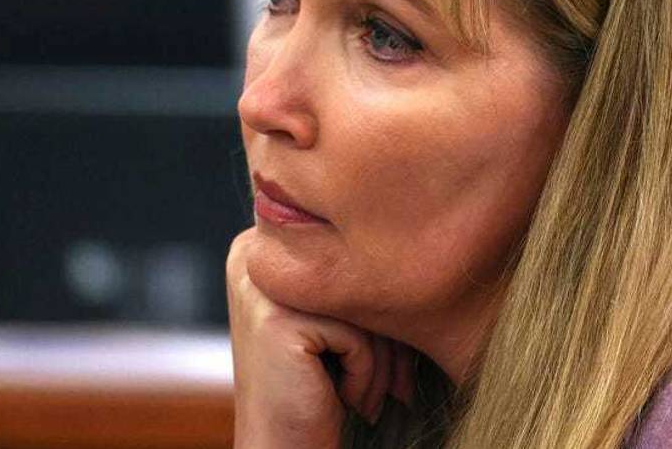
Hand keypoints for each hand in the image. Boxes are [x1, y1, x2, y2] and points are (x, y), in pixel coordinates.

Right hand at [227, 228, 413, 448]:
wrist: (281, 447)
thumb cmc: (317, 387)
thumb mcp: (335, 316)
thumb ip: (355, 275)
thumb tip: (418, 249)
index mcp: (264, 243)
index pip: (348, 252)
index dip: (380, 303)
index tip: (394, 353)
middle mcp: (253, 252)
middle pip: (356, 274)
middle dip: (387, 335)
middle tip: (396, 383)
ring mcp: (259, 284)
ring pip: (362, 303)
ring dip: (380, 360)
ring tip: (364, 394)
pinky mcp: (275, 320)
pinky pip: (356, 335)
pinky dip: (364, 373)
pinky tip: (341, 398)